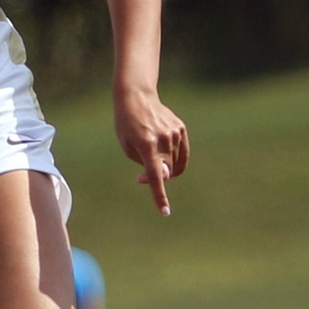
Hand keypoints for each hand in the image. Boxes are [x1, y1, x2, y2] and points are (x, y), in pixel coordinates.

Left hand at [112, 86, 188, 214]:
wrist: (136, 97)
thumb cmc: (127, 124)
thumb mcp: (128, 146)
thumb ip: (146, 164)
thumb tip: (167, 175)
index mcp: (146, 144)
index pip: (155, 175)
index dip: (159, 195)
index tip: (165, 211)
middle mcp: (163, 139)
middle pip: (166, 170)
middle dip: (156, 177)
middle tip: (140, 176)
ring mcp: (174, 133)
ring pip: (175, 163)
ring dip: (164, 167)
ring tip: (149, 156)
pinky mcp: (180, 128)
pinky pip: (181, 153)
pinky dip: (173, 158)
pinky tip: (162, 150)